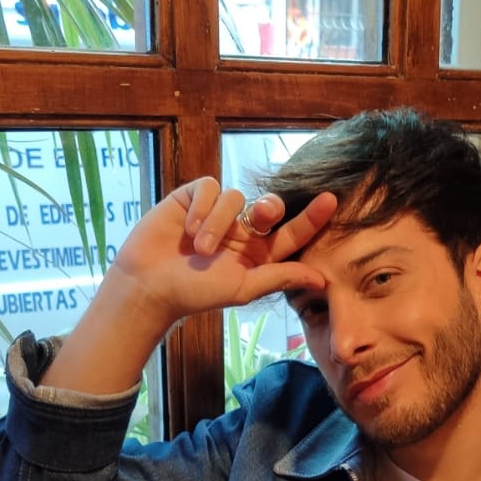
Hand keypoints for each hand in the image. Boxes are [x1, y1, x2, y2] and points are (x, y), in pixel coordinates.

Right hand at [42, 180, 337, 392]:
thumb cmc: (195, 293)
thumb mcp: (242, 287)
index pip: (292, 233)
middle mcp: (242, 231)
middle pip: (271, 206)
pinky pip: (211, 187)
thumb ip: (280, 277)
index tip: (332, 200)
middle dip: (270, 208)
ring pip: (236, 198)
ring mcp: (218, 213)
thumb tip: (322, 280)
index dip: (312, 218)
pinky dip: (203, 208)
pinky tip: (187, 229)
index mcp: (258, 255)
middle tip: (263, 215)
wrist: (148, 286)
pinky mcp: (193, 197)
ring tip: (200, 248)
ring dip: (219, 223)